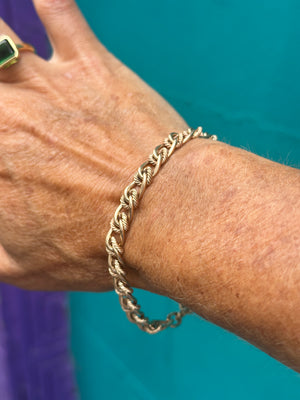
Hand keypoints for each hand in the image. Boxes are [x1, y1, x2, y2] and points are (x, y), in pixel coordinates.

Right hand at [0, 0, 187, 290]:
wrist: (162, 217)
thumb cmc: (96, 248)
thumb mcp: (23, 268)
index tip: (5, 160)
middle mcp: (2, 114)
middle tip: (10, 115)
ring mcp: (43, 81)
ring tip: (1, 53)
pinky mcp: (89, 62)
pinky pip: (59, 9)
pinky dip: (49, 1)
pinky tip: (43, 1)